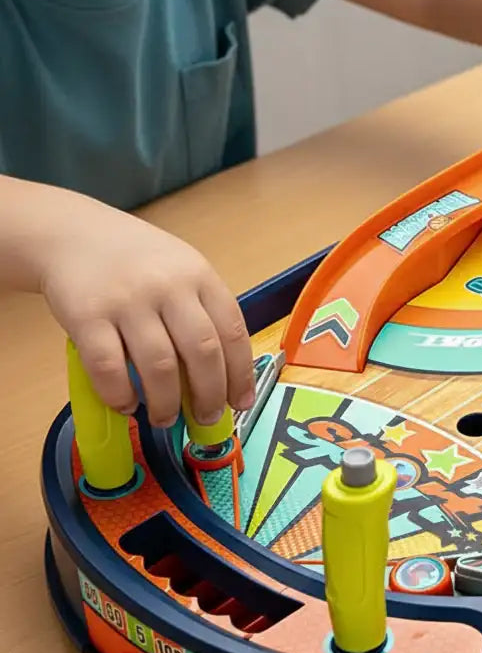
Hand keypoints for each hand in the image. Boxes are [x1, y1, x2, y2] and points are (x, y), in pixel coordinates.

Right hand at [40, 206, 254, 428]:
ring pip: (160, 367)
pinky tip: (127, 404)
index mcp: (200, 277)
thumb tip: (222, 378)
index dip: (240, 374)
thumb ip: (202, 313)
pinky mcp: (86, 315)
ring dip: (167, 403)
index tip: (240, 402)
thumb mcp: (181, 271)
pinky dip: (120, 394)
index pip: (233, 332)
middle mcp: (168, 286)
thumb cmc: (135, 262)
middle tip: (205, 418)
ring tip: (165, 418)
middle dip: (209, 396)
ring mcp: (127, 301)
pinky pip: (109, 368)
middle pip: (202, 352)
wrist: (71, 234)